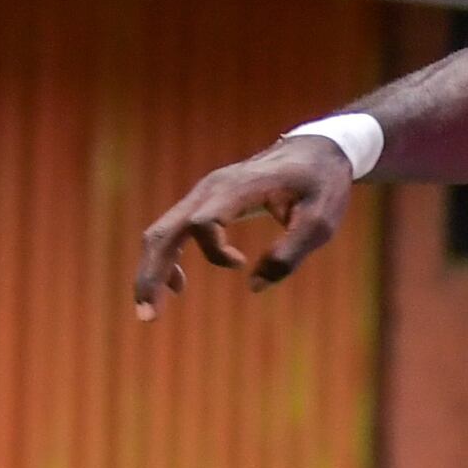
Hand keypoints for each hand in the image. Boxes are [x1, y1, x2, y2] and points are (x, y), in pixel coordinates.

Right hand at [133, 128, 363, 311]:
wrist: (316, 151)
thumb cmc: (321, 184)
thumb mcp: (320, 221)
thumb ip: (289, 254)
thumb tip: (255, 286)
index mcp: (238, 187)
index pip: (204, 221)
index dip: (214, 250)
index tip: (241, 263)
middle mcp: (210, 188)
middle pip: (165, 230)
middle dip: (151, 273)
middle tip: (147, 316)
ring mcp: (204, 194)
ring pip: (162, 232)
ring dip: (152, 271)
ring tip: (149, 311)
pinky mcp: (206, 203)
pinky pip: (174, 230)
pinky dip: (167, 259)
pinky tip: (177, 285)